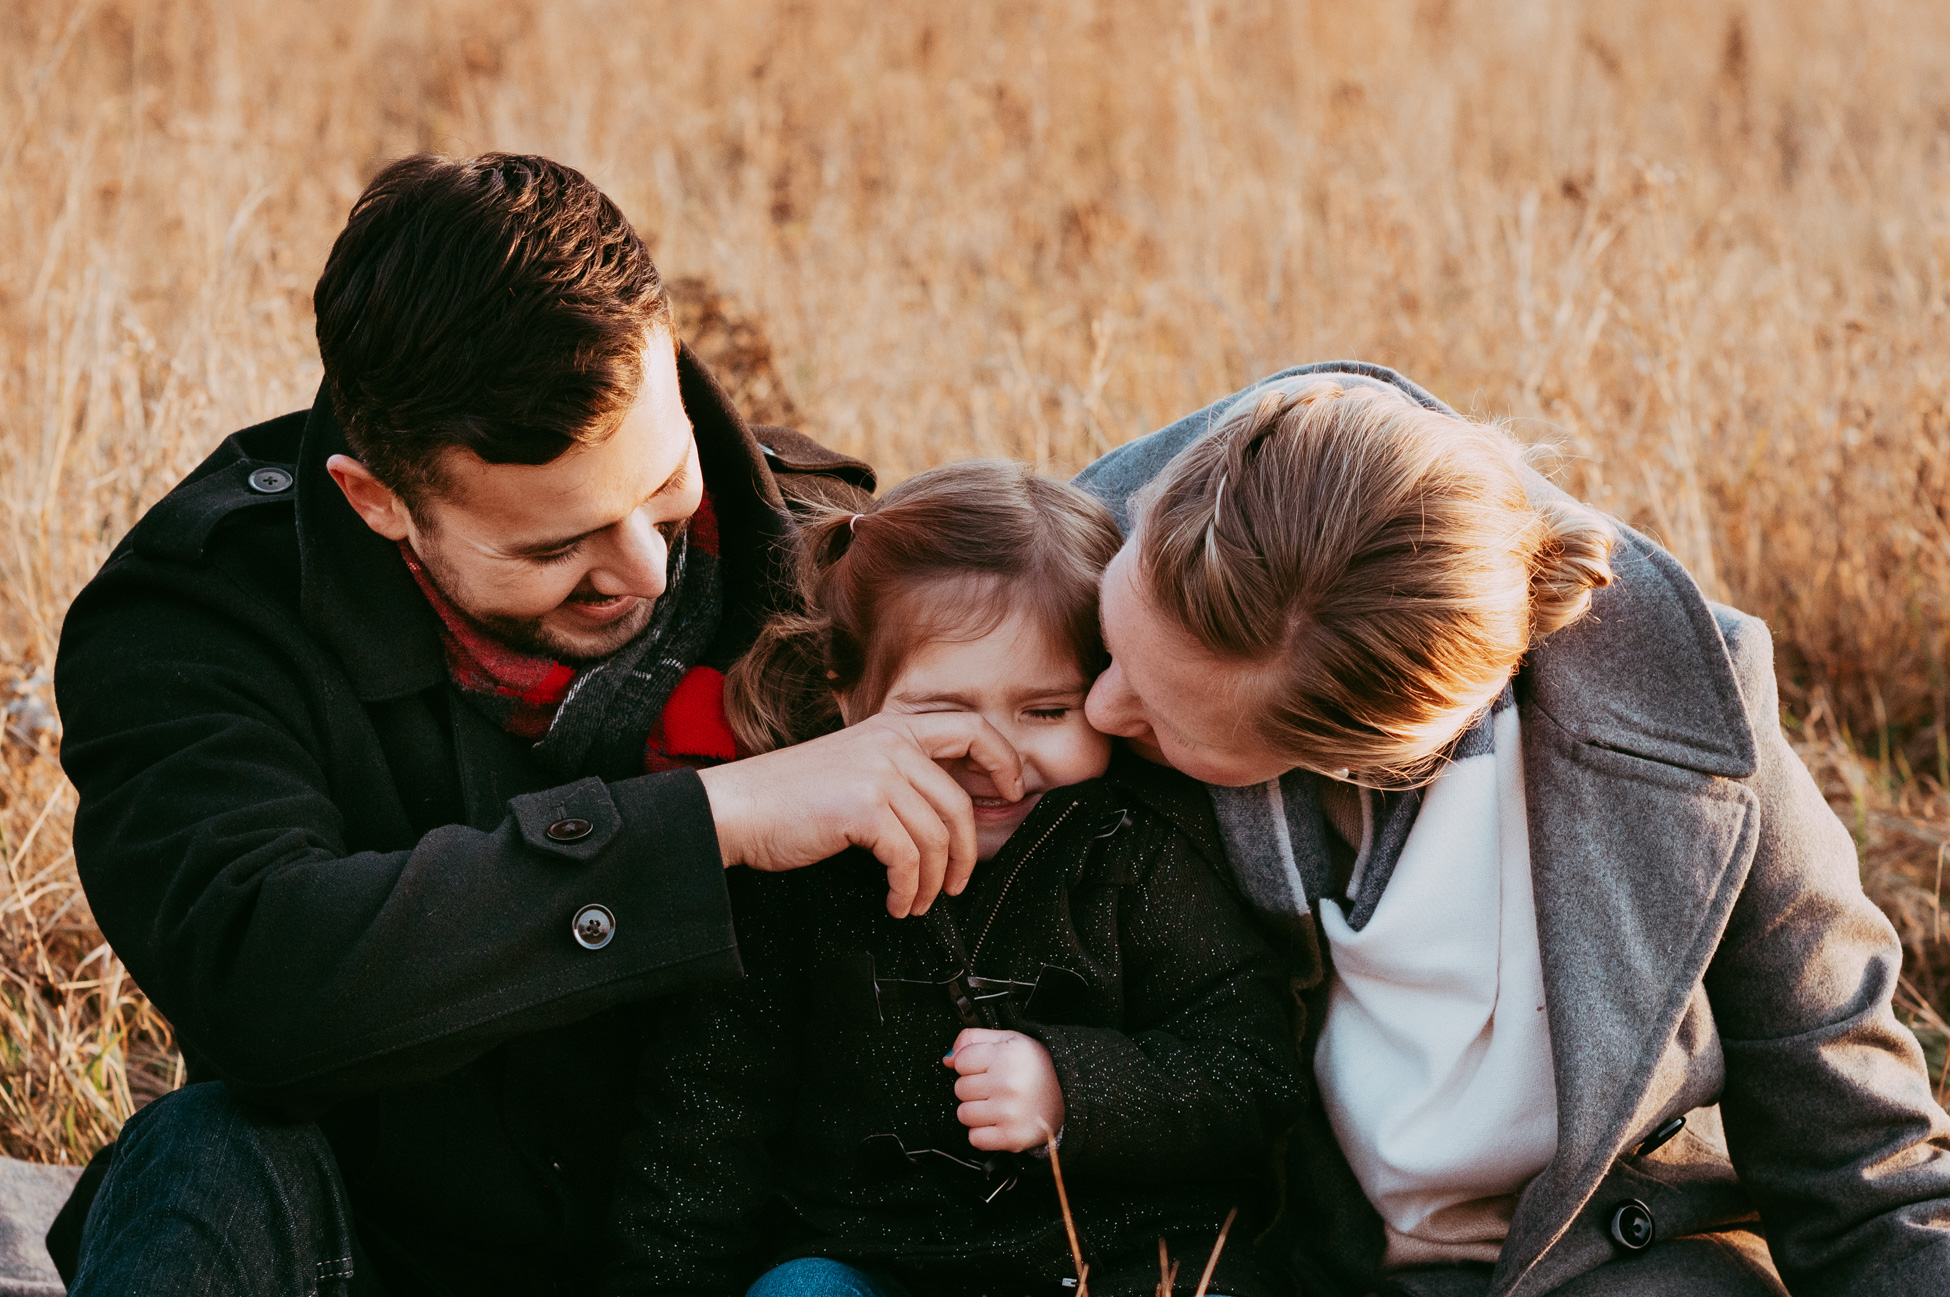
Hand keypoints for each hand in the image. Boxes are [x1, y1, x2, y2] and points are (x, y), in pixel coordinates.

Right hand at [696, 712, 1023, 917]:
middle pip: (960, 802)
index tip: (1011, 791)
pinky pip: (910, 859)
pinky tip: (897, 902)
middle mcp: (891, 743)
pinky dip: (908, 890)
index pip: (972, 729)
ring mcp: (879, 773)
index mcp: (893, 727)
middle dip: (967, 851)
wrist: (739, 807)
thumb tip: (949, 808)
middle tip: (959, 881)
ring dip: (934, 881)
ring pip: (937, 837)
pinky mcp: (865, 808)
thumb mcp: (855, 765)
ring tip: (917, 901)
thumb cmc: (790, 796)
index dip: (1003, 760)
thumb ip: (899, 772)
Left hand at [944, 1028, 1065, 1152]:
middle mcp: (1008, 1084)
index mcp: (1006, 1055)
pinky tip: (998, 1122)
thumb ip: (974, 1039)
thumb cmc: (1037, 1067)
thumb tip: (948, 1058)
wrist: (1070, 1094)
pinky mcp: (1012, 1138)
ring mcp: (1010, 1113)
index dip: (971, 1064)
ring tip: (997, 1104)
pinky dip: (983, 1133)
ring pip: (964, 1114)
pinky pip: (975, 1139)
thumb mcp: (1009, 1039)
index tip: (986, 1067)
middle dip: (974, 1087)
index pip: (961, 1061)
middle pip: (960, 1088)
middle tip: (995, 1086)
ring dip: (976, 1111)